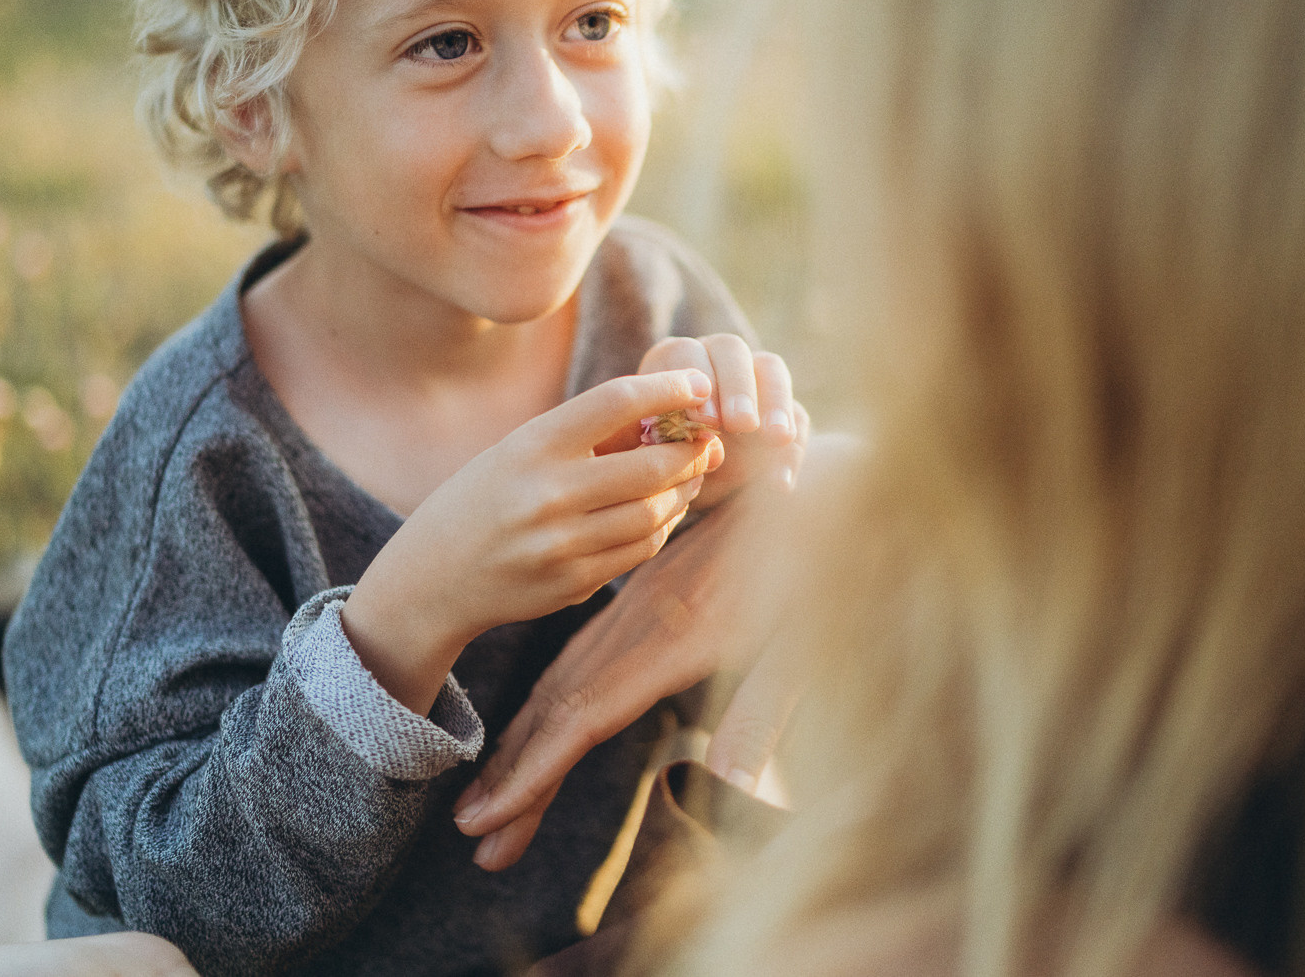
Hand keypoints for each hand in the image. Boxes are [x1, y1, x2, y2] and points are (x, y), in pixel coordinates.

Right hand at [344, 369, 725, 715]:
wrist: (433, 577)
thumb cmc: (484, 497)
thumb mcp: (519, 451)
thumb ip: (585, 435)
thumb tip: (669, 415)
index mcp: (533, 445)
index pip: (617, 402)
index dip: (668, 388)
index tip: (698, 383)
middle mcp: (548, 493)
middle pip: (653, 464)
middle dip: (692, 451)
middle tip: (706, 442)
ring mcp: (562, 543)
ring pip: (655, 511)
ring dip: (683, 491)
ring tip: (687, 477)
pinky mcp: (574, 582)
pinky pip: (640, 548)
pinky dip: (661, 526)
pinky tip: (660, 512)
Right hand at [448, 471, 798, 868]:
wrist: (829, 473)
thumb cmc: (835, 564)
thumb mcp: (810, 634)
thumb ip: (767, 704)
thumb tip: (733, 785)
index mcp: (676, 639)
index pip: (585, 718)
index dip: (534, 771)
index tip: (485, 817)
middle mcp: (644, 625)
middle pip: (560, 706)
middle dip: (513, 771)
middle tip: (469, 831)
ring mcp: (641, 610)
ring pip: (566, 684)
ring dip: (525, 744)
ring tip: (486, 802)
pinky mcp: (650, 600)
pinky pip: (588, 658)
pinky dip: (554, 705)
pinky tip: (538, 730)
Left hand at [635, 335, 808, 509]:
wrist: (685, 482)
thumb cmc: (657, 462)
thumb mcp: (653, 456)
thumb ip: (664, 444)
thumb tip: (692, 445)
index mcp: (673, 360)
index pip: (686, 353)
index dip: (697, 380)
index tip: (705, 420)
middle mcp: (713, 356)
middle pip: (732, 350)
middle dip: (739, 388)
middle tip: (742, 424)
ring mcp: (752, 375)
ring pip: (771, 370)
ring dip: (776, 404)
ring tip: (776, 440)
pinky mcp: (781, 405)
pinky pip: (796, 416)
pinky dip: (792, 448)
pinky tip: (780, 483)